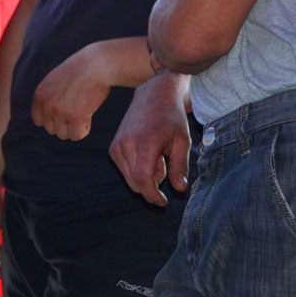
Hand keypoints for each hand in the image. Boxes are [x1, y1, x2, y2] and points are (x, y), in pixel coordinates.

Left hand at [32, 43, 112, 140]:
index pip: (38, 121)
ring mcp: (60, 112)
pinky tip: (89, 114)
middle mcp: (47, 104)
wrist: (99, 64)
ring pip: (64, 135)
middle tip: (78, 109)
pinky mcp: (75, 118)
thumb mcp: (56, 79)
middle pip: (52, 130)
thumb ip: (49, 96)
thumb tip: (49, 116)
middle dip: (65, 124)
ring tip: (84, 109)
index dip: (53, 119)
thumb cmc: (81, 70)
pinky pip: (77, 136)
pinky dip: (84, 129)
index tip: (65, 112)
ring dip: (75, 127)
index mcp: (39, 94)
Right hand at [109, 73, 191, 205]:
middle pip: (135, 182)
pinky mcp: (113, 147)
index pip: (143, 179)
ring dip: (145, 176)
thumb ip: (180, 167)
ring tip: (158, 157)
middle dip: (152, 184)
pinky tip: (148, 154)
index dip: (152, 195)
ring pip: (129, 178)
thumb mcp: (183, 141)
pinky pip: (124, 169)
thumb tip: (179, 189)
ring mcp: (117, 145)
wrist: (153, 94)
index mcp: (146, 142)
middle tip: (166, 166)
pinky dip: (136, 170)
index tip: (163, 202)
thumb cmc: (171, 117)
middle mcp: (126, 144)